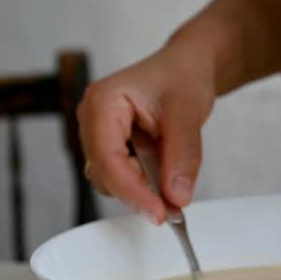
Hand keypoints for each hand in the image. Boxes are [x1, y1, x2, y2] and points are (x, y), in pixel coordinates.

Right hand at [77, 47, 215, 222]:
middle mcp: (92, 118)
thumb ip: (182, 155)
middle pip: (105, 173)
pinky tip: (165, 173)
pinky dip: (143, 183)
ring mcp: (99, 133)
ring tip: (173, 177)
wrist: (187, 67)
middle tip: (174, 206)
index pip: (108, 159)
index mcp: (102, 102)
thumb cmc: (183, 76)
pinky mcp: (111, 145)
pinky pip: (121, 174)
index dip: (132, 191)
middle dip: (138, 192)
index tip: (159, 213)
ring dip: (141, 188)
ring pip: (111, 178)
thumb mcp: (188, 112)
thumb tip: (176, 197)